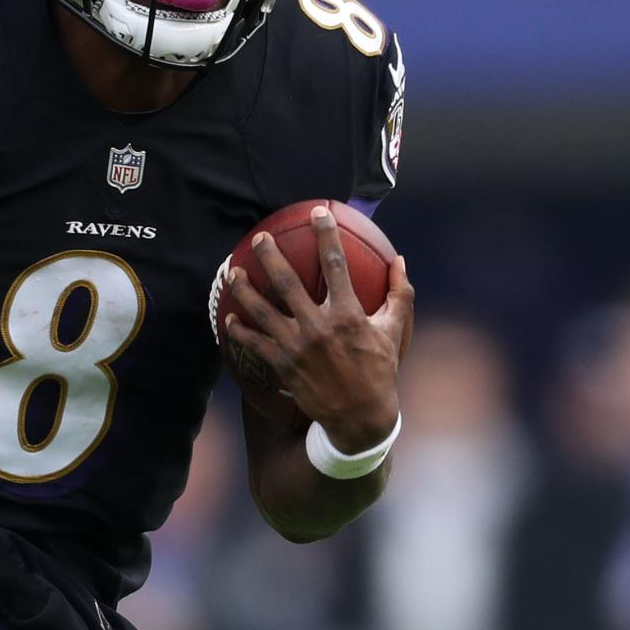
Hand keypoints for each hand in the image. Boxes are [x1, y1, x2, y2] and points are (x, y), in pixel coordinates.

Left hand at [218, 204, 413, 449]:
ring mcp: (298, 347)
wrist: (361, 417)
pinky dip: (240, 331)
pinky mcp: (284, 366)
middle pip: (287, 282)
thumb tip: (400, 260)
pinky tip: (229, 319)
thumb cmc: (380, 370)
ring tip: (233, 272)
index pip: (335, 264)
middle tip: (260, 238)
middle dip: (271, 256)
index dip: (326, 234)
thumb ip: (399, 293)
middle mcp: (319, 327)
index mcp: (348, 315)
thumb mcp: (394, 331)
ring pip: (263, 311)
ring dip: (244, 290)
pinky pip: (256, 345)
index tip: (317, 212)